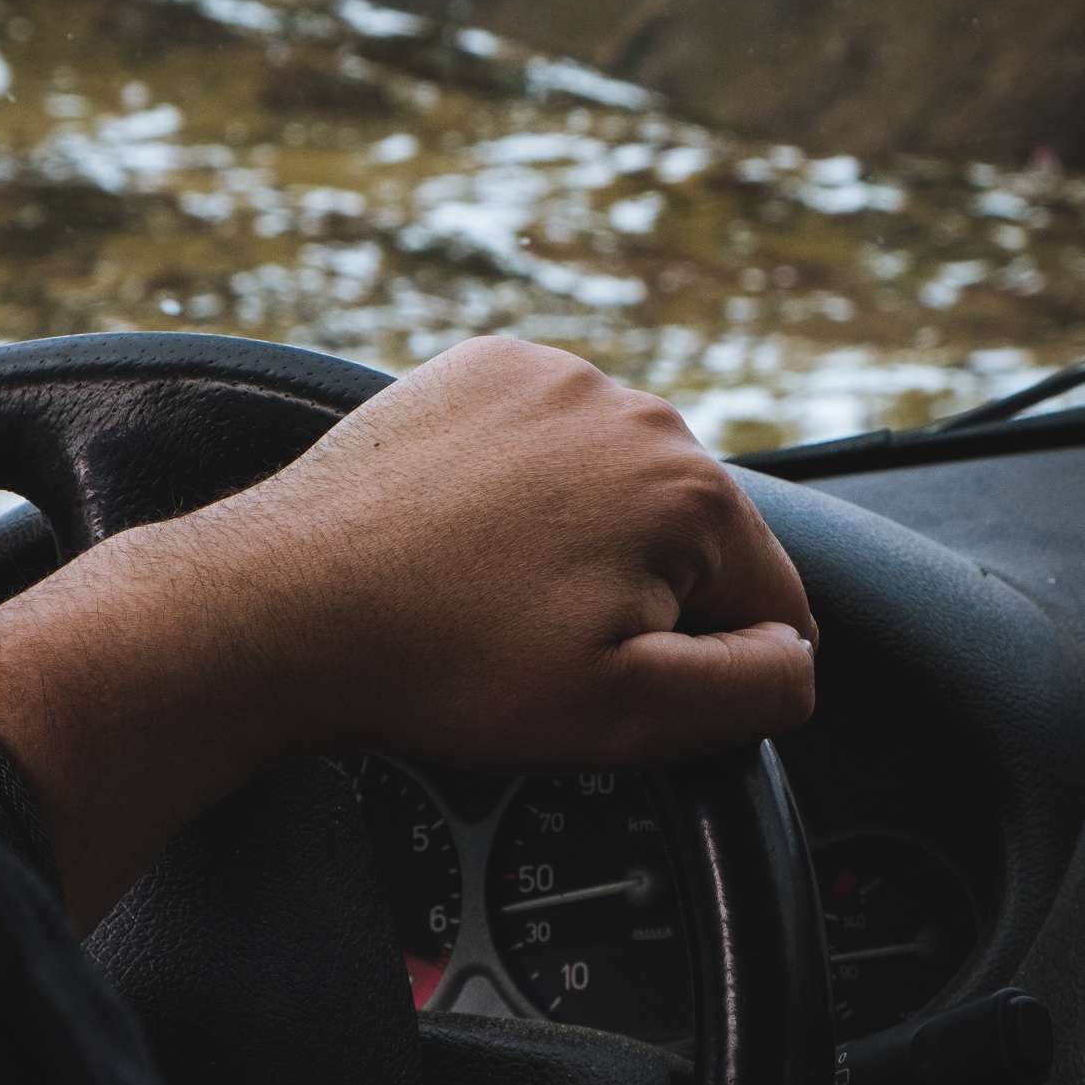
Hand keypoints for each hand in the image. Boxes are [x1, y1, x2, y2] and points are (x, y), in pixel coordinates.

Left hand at [0, 336, 815, 926]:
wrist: (286, 606)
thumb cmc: (448, 662)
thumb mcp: (631, 716)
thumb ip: (756, 688)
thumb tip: (799, 658)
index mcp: (687, 487)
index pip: (770, 600)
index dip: (714, 667)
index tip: (626, 685)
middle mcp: (629, 405)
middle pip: (692, 535)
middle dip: (644, 597)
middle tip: (546, 646)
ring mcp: (547, 375)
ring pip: (618, 482)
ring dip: (585, 539)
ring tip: (495, 593)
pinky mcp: (478, 368)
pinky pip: (544, 438)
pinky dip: (525, 487)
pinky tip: (467, 539)